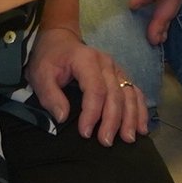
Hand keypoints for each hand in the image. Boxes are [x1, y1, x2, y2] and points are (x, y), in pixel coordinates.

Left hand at [28, 31, 149, 142]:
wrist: (60, 40)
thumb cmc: (49, 58)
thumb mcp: (40, 75)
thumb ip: (50, 95)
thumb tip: (63, 117)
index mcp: (86, 60)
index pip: (95, 89)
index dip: (92, 113)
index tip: (85, 133)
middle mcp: (107, 63)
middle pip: (115, 94)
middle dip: (113, 120)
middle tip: (106, 142)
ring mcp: (117, 69)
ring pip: (129, 94)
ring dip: (131, 117)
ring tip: (128, 139)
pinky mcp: (121, 75)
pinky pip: (135, 92)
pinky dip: (140, 110)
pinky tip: (142, 127)